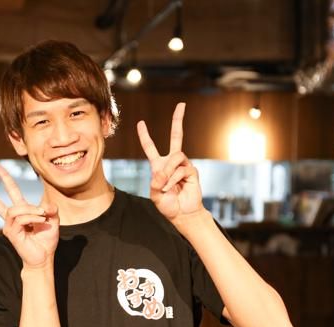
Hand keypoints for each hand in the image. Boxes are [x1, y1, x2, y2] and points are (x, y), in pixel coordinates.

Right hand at [0, 163, 58, 268]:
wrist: (44, 257)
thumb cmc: (46, 240)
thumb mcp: (53, 220)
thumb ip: (51, 209)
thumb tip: (46, 206)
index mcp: (20, 210)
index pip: (10, 190)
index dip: (4, 177)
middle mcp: (11, 217)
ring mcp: (9, 226)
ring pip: (15, 209)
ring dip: (32, 209)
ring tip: (43, 216)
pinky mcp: (10, 233)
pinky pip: (20, 218)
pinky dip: (33, 217)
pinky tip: (41, 221)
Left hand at [137, 102, 204, 223]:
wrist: (182, 214)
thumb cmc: (167, 205)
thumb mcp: (154, 194)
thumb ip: (155, 183)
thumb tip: (163, 173)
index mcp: (159, 166)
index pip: (150, 147)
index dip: (145, 136)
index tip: (140, 123)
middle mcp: (172, 162)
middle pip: (176, 136)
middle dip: (178, 120)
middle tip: (181, 105)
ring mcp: (183, 165)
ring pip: (176, 156)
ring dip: (168, 172)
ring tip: (165, 186)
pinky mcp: (192, 171)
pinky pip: (181, 169)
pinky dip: (173, 180)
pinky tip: (172, 188)